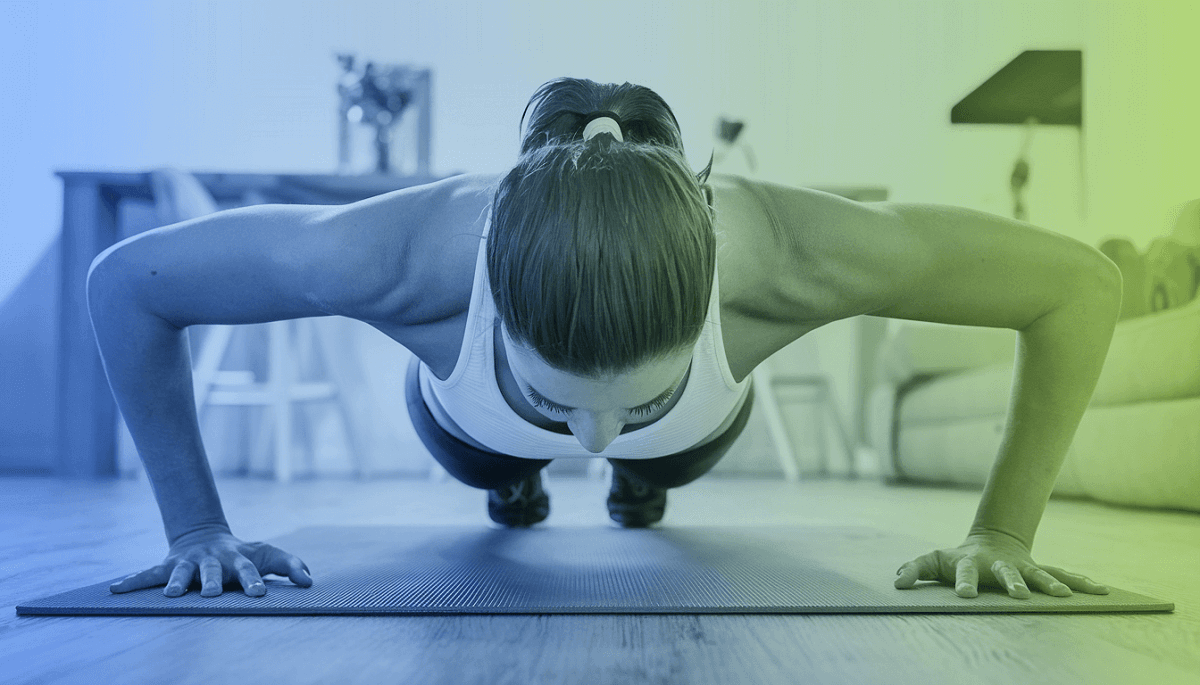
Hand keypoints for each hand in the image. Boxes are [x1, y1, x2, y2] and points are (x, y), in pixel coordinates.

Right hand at [109, 528, 312, 597]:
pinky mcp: (167, 565)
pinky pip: (147, 574)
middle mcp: (212, 559)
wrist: (205, 535)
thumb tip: (309, 580)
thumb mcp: (267, 555)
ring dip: (175, 582)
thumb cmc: (242, 554)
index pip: (249, 569)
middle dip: (212, 582)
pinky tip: (115, 589)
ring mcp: (188, 562)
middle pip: (213, 571)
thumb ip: (290, 565)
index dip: (254, 580)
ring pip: (181, 571)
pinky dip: (132, 581)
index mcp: (238, 558)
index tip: (259, 594)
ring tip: (170, 595)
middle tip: (211, 594)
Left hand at [893, 529, 1109, 598]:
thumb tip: (898, 583)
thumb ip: (915, 569)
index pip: (964, 572)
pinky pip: (1063, 575)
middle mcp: (999, 565)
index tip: (965, 596)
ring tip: (1065, 597)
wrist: (991, 541)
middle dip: (1014, 583)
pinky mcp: (1039, 570)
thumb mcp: (933, 561)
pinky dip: (1081, 582)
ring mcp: (1022, 566)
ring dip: (1051, 584)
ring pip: (1039, 573)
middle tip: (1020, 596)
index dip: (964, 582)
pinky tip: (1101, 591)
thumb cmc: (956, 558)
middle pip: (1006, 573)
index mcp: (970, 563)